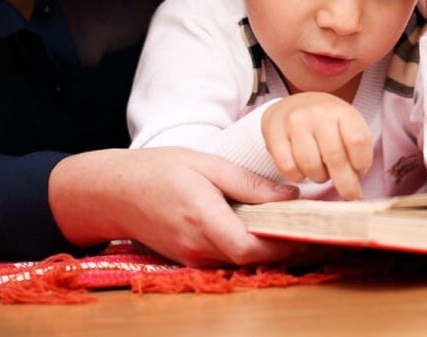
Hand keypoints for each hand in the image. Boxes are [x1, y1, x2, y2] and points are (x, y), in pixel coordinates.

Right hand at [49, 147, 300, 266]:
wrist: (112, 192)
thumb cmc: (157, 169)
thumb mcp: (205, 163)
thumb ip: (248, 183)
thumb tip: (290, 195)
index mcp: (202, 217)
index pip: (250, 247)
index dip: (283, 245)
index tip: (309, 231)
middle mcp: (196, 246)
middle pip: (251, 259)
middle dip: (285, 249)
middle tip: (314, 231)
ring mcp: (190, 257)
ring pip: (240, 262)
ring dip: (268, 250)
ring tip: (296, 228)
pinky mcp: (187, 259)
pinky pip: (225, 259)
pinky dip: (248, 249)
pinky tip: (263, 231)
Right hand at [261, 92, 372, 199]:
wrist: (293, 105)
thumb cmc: (327, 125)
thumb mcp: (348, 128)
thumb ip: (357, 152)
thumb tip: (355, 186)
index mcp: (342, 111)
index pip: (358, 140)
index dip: (362, 162)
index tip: (360, 171)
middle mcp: (318, 113)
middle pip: (335, 158)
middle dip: (346, 185)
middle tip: (349, 195)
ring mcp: (295, 122)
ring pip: (311, 166)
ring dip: (319, 178)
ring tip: (321, 173)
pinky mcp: (274, 133)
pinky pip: (288, 168)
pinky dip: (298, 177)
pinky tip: (302, 171)